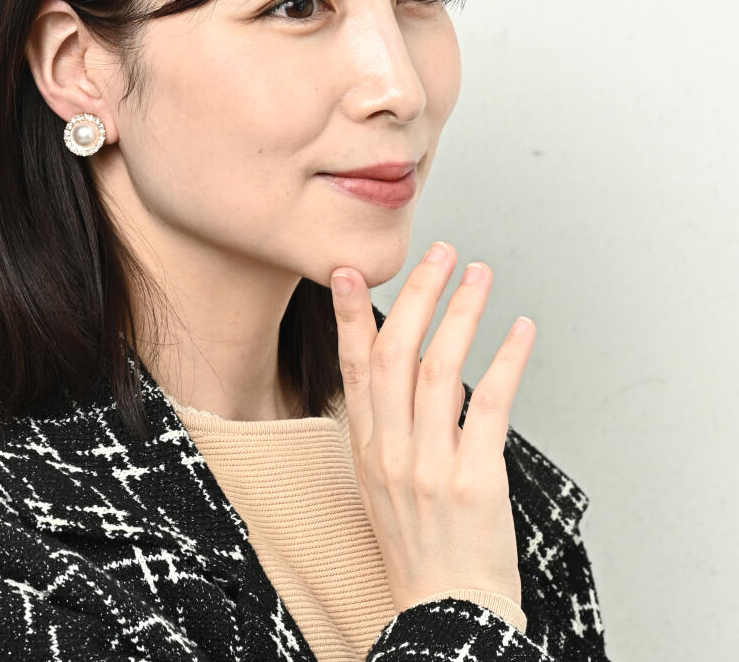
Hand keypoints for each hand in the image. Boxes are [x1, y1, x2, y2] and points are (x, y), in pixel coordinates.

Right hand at [330, 242, 534, 612]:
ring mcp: (429, 466)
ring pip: (440, 370)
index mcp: (367, 448)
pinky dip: (507, 362)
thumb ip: (392, 424)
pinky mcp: (474, 481)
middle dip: (417, 295)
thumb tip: (419, 368)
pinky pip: (491, 407)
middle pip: (397, 354)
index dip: (350, 315)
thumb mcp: (383, 482)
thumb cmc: (419, 546)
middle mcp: (391, 451)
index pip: (354, 366)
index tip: (348, 271)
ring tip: (479, 274)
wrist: (446, 614)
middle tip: (438, 252)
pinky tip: (520, 330)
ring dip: (461, 313)